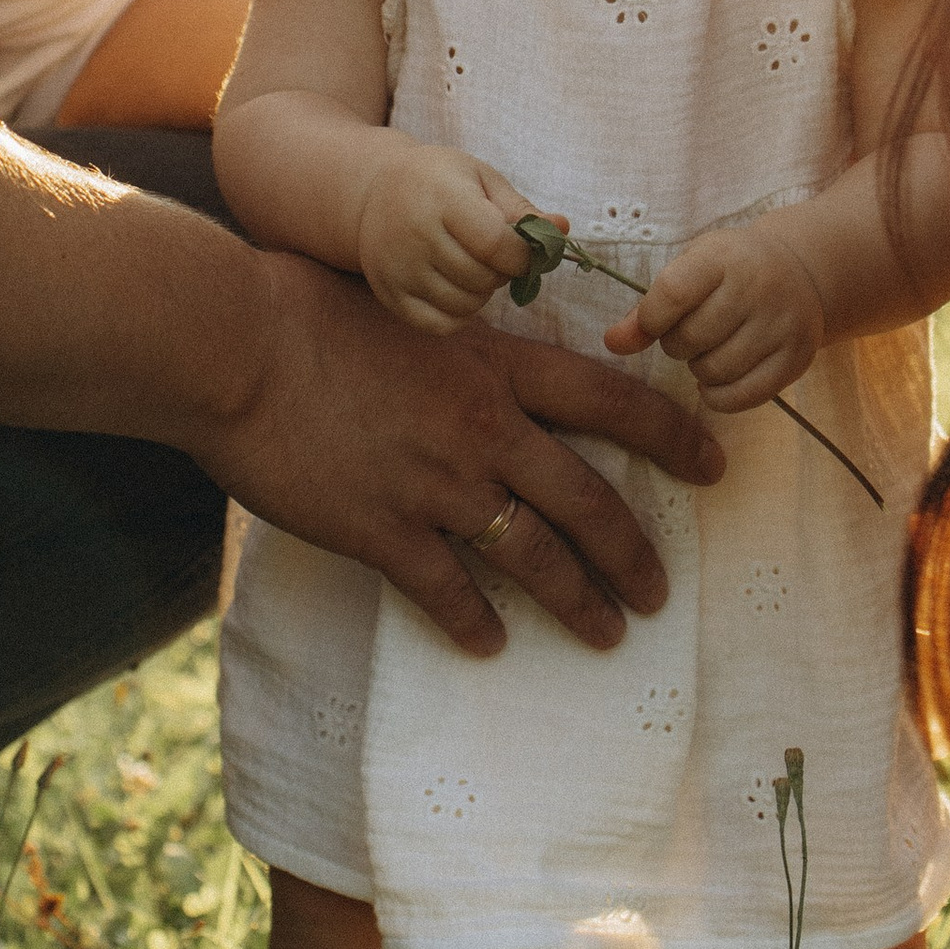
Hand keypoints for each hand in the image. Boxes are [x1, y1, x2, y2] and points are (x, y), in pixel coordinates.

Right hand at [209, 253, 725, 656]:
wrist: (236, 347)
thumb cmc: (309, 308)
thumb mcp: (410, 306)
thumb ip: (462, 338)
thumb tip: (488, 348)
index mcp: (497, 367)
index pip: (612, 403)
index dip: (673, 437)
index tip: (714, 464)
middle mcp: (484, 431)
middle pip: (589, 502)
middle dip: (634, 554)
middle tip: (660, 593)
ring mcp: (438, 487)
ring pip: (534, 558)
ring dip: (577, 601)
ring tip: (605, 634)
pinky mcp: (384, 532)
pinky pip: (448, 591)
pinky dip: (474, 622)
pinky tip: (491, 642)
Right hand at [356, 143, 546, 332]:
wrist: (374, 192)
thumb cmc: (439, 181)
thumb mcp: (480, 179)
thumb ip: (521, 209)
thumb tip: (562, 229)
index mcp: (443, 198)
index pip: (497, 244)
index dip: (522, 256)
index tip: (524, 250)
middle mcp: (416, 235)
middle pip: (483, 278)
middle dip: (502, 273)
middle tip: (494, 255)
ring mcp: (399, 269)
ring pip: (465, 305)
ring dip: (482, 293)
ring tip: (472, 267)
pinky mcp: (390, 294)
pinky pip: (440, 325)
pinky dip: (460, 315)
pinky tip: (457, 288)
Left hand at [604, 217, 826, 409]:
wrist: (801, 272)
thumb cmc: (731, 270)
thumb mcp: (691, 269)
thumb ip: (649, 307)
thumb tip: (613, 343)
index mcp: (724, 257)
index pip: (673, 293)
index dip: (651, 319)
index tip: (654, 322)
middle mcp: (758, 287)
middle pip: (692, 338)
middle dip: (677, 344)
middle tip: (690, 333)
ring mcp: (782, 324)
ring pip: (715, 371)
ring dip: (700, 369)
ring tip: (710, 349)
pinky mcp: (797, 358)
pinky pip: (742, 398)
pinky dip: (719, 396)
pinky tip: (720, 378)